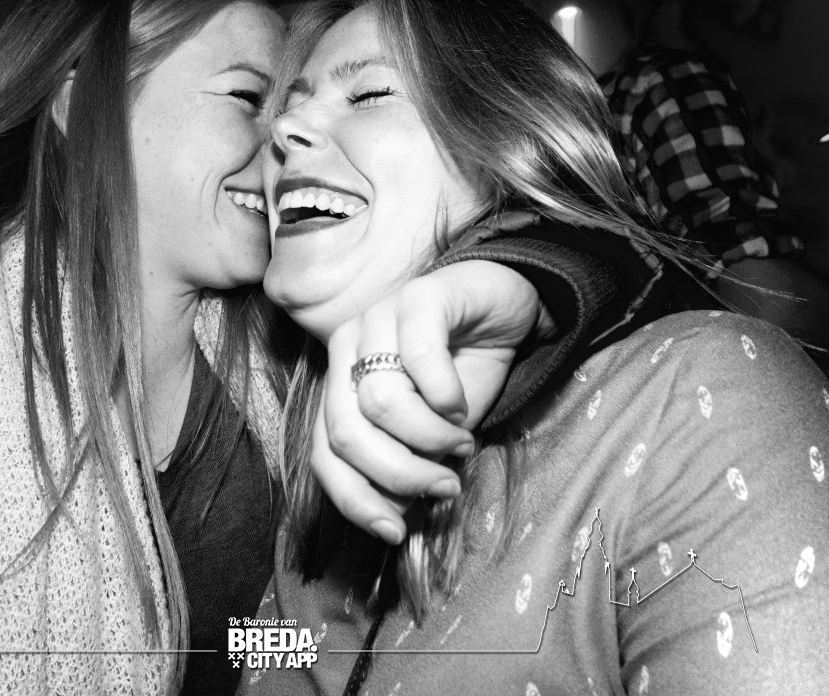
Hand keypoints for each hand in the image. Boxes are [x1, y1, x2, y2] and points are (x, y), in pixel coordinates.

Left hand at [312, 260, 550, 543]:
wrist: (504, 308)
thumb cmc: (462, 373)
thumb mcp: (432, 434)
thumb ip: (406, 465)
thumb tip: (393, 520)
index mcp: (339, 385)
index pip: (324, 455)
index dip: (355, 500)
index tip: (395, 531)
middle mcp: (345, 350)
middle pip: (348, 434)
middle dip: (400, 474)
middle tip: (445, 483)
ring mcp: (376, 318)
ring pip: (380, 403)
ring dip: (429, 437)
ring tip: (460, 440)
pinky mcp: (417, 296)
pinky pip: (418, 358)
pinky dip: (445, 396)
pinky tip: (460, 403)